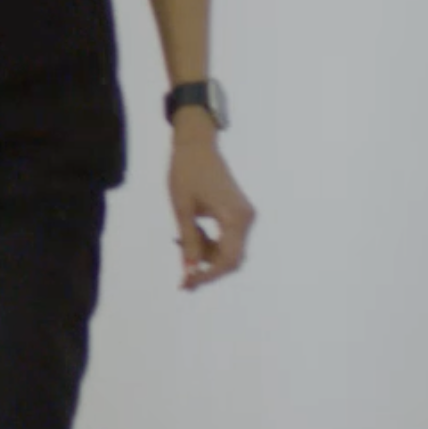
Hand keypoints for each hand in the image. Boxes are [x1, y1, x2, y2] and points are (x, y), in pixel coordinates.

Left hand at [170, 126, 254, 289]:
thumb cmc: (185, 172)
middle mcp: (246, 218)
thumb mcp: (182, 208)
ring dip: (206, 253)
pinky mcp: (240, 213)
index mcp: (234, 217)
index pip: (227, 260)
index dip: (207, 275)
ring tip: (181, 240)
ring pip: (229, 250)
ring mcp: (246, 216)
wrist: (196, 145)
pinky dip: (211, 242)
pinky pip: (229, 238)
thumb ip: (188, 240)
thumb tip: (189, 270)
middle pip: (231, 259)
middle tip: (182, 276)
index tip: (186, 283)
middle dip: (207, 268)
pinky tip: (192, 232)